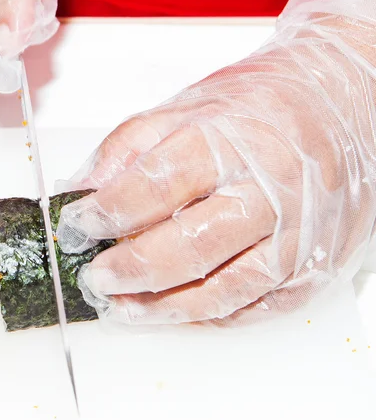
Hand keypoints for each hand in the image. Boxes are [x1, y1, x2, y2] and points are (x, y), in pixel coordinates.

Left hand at [57, 0, 375, 326]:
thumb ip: (131, 144)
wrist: (342, 105)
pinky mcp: (315, 263)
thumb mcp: (187, 105)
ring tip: (122, 307)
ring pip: (224, 288)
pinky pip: (257, 305)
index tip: (77, 226)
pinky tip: (174, 309)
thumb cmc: (261, 104)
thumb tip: (85, 188)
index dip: (109, 212)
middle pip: (191, 245)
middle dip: (132, 268)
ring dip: (164, 306)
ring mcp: (298, 232)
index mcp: (231, 140)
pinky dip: (209, 314)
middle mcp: (270, 189)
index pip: (159, 184)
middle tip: (95, 277)